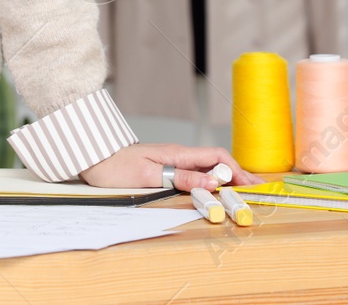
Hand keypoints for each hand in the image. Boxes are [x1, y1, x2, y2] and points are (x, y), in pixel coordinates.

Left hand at [78, 144, 262, 192]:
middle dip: (237, 176)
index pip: (216, 156)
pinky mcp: (164, 169)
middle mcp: (178, 156)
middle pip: (215, 163)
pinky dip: (208, 182)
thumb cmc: (116, 167)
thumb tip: (213, 181)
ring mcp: (171, 162)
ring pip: (205, 169)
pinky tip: (213, 191)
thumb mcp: (150, 176)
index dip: (237, 169)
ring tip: (240, 193)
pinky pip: (193, 175)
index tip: (253, 184)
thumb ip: (182, 178)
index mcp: (178, 154)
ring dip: (224, 180)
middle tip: (255, 191)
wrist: (93, 159)